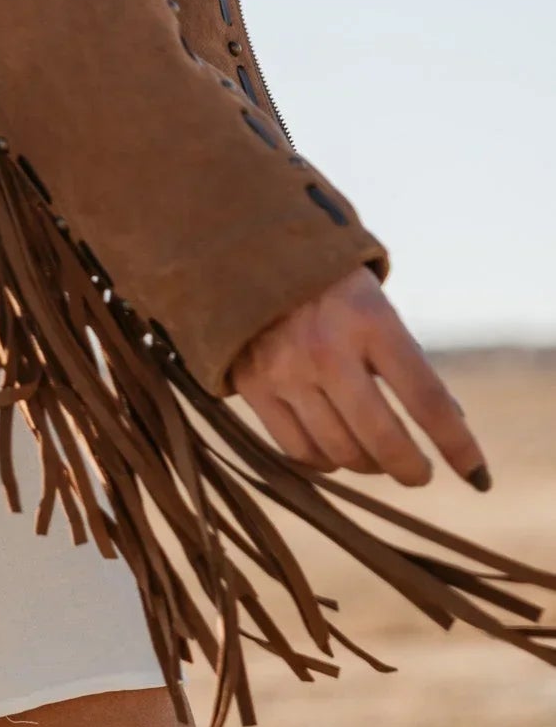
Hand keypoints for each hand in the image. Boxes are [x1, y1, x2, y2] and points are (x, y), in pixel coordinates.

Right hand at [231, 267, 489, 489]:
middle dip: (412, 469)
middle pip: (383, 440)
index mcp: (370, 318)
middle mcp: (326, 347)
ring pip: (341, 453)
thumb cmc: (330, 284)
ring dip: (369, 465)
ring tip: (377, 457)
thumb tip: (449, 423)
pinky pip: (298, 449)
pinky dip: (325, 461)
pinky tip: (336, 449)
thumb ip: (406, 362)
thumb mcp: (375, 306)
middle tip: (420, 473)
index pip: (427, 399)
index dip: (458, 446)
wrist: (249, 251)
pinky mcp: (252, 385)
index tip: (478, 475)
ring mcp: (285, 369)